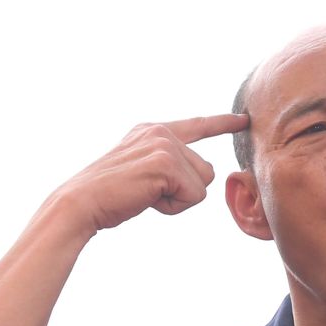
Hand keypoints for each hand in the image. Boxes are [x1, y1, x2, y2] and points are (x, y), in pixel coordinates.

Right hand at [56, 114, 247, 232]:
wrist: (81, 203)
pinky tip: (147, 199)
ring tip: (145, 194)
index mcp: (152, 131)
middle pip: (206, 170)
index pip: (197, 126)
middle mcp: (160, 132)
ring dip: (178, 199)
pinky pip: (194, 195)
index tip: (244, 119)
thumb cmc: (109, 197)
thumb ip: (167, 165)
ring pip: (203, 183)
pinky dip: (174, 206)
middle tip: (145, 192)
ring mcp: (164, 144)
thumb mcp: (141, 171)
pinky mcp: (166, 162)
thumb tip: (205, 171)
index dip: (222, 123)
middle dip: (183, 191)